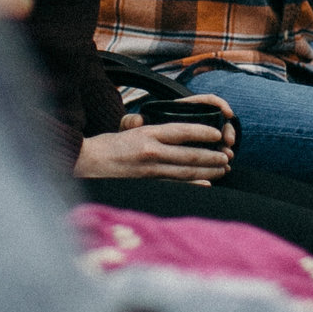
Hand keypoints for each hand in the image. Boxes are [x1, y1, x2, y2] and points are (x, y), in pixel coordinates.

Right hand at [79, 100, 235, 181]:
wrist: (85, 164)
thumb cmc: (107, 147)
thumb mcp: (127, 129)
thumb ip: (146, 127)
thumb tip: (157, 126)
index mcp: (147, 134)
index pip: (180, 131)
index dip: (202, 133)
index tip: (217, 135)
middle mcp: (151, 151)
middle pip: (189, 154)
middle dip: (211, 156)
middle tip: (226, 157)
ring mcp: (149, 171)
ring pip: (185, 171)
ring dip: (207, 171)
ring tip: (222, 169)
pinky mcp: (146, 185)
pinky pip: (175, 186)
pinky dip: (193, 185)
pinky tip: (206, 185)